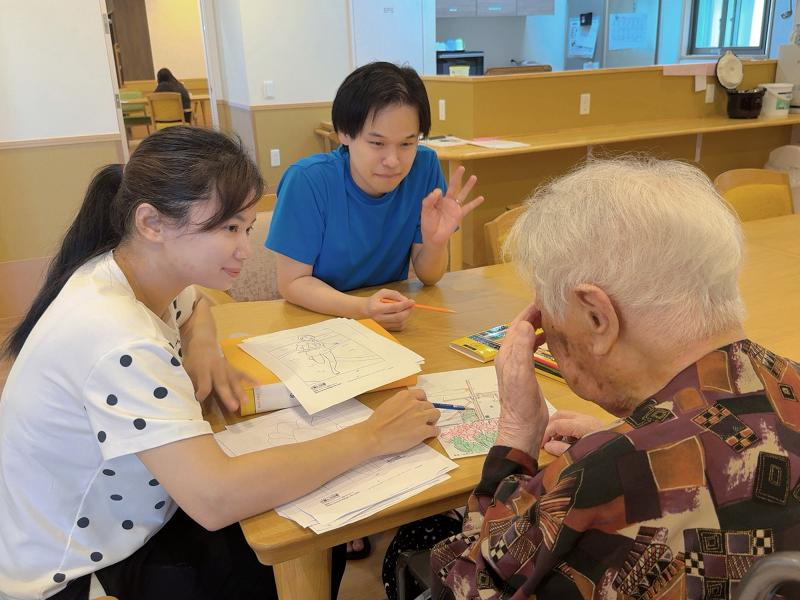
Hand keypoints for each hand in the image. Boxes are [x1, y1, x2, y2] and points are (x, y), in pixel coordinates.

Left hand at [182, 341, 255, 411]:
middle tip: (234, 407)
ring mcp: (226, 368)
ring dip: (240, 391)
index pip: (204, 384)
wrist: (203, 344)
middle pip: (222, 383)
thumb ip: (192, 383)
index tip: (199, 399)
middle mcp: (216, 369)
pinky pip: (242, 373)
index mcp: (202, 370)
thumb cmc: (194, 361)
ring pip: (234, 380)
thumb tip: (195, 398)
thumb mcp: (187, 370)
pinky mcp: (232, 368)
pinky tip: (258, 384)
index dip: (202, 393)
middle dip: (228, 396)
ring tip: (246, 402)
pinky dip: (250, 378)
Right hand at [363, 288, 413, 330]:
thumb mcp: (383, 292)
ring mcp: (382, 326)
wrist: (365, 311)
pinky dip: (404, 321)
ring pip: (400, 323)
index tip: (412, 301)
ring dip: (406, 316)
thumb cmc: (375, 300)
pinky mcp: (386, 329)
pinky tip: (401, 315)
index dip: (405, 304)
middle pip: (399, 317)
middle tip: (411, 305)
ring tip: (405, 309)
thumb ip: (394, 294)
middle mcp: (379, 319)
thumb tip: (406, 300)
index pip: (394, 307)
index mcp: (377, 308)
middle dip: (408, 311)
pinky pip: (399, 327)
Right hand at [364, 389, 440, 455]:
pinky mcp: (423, 431)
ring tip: (427, 426)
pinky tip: (429, 434)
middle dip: (426, 412)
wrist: (375, 435)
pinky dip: (434, 432)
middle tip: (421, 419)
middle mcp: (416, 404)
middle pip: (430, 405)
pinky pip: (436, 430)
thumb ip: (402, 402)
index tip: (419, 408)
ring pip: (436, 414)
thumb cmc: (378, 421)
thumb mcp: (389, 403)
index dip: (422, 402)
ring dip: (432, 420)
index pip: (422, 394)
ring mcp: (421, 417)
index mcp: (406, 396)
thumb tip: (408, 407)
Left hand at [420, 166, 484, 246]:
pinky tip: (481, 198)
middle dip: (457, 177)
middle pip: (453, 186)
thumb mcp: (425, 211)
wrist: (434, 238)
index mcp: (437, 200)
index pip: (439, 191)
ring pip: (462, 194)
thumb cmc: (428, 225)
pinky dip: (475, 203)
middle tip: (462, 167)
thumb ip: (429, 200)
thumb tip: (438, 190)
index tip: (436, 198)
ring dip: (468, 186)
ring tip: (474, 177)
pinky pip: (468, 207)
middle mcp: (446, 201)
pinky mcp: (459, 214)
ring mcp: (454, 207)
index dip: (437, 194)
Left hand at [495, 303, 548, 455]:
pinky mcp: (526, 373)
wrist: (521, 429)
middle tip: (553, 304)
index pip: (517, 324)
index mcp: (507, 354)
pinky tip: (550, 339)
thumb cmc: (520, 404)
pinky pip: (532, 349)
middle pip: (521, 328)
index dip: (530, 309)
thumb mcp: (521, 374)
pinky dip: (540, 340)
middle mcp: (510, 357)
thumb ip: (522, 349)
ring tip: (554, 317)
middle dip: (534, 314)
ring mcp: (517, 365)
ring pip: (526, 337)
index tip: (545, 297)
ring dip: (537, 326)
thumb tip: (525, 323)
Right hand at [542, 410, 603, 455]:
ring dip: (557, 426)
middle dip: (549, 426)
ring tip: (554, 441)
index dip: (546, 434)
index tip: (541, 445)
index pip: (557, 424)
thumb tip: (548, 446)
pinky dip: (565, 427)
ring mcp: (589, 419)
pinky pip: (573, 420)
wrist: (625, 454)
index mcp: (582, 425)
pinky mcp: (592, 423)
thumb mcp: (581, 455)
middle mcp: (585, 418)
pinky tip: (566, 440)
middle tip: (545, 440)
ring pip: (566, 416)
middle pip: (560, 415)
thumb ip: (563, 450)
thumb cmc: (603, 456)